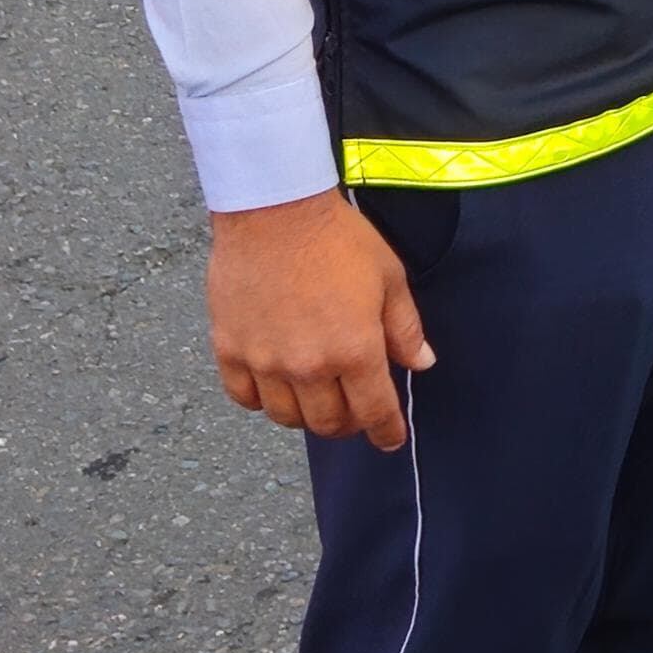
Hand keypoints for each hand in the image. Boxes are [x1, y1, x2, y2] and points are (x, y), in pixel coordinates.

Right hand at [208, 190, 430, 450]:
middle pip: (328, 423)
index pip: (374, 412)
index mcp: (355, 350)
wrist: (275, 212)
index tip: (390, 440)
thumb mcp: (389, 278)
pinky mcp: (230, 351)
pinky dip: (262, 401)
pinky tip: (276, 385)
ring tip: (317, 398)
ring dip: (306, 415)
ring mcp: (265, 362)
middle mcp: (308, 366)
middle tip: (355, 411)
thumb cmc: (338, 240)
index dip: (386, 432)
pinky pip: (244, 399)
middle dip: (348, 424)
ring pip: (286, 417)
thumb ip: (405, 328)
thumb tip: (421, 364)